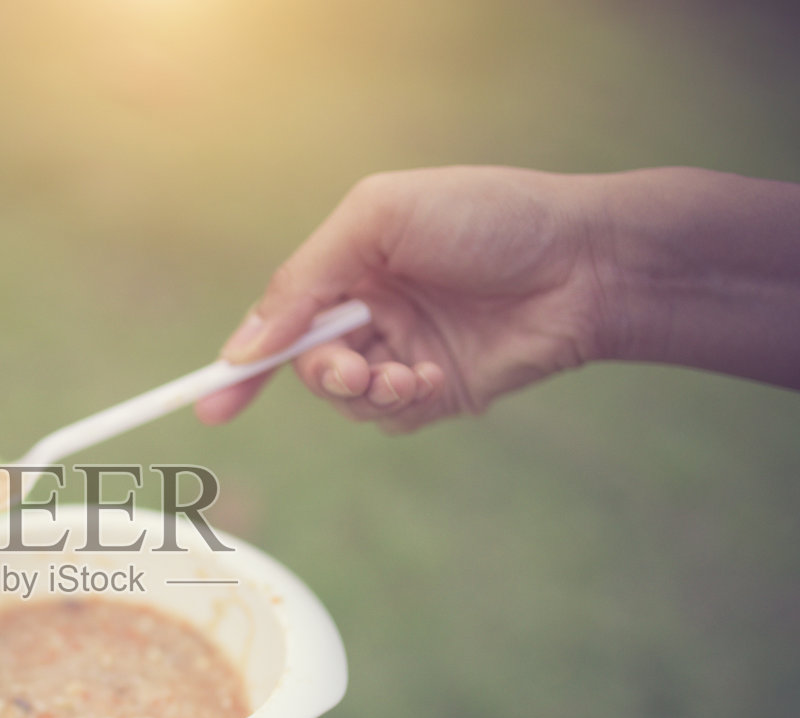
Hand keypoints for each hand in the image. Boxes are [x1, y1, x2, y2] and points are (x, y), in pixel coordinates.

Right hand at [199, 166, 609, 431]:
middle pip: (305, 365)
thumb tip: (245, 347)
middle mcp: (370, 308)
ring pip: (344, 398)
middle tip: (349, 370)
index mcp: (349, 261)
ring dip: (361, 391)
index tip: (213, 402)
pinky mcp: (436, 391)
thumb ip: (304, 280)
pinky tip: (433, 378)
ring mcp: (402, 351)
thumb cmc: (487, 218)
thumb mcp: (377, 222)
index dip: (244, 360)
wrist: (586, 262)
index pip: (279, 317)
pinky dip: (399, 402)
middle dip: (318, 373)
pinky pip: (388, 418)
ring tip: (402, 375)